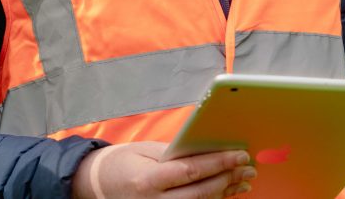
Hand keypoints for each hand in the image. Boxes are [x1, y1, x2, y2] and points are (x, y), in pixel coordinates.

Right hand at [73, 142, 255, 198]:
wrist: (95, 184)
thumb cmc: (122, 162)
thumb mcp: (146, 150)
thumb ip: (175, 153)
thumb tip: (208, 150)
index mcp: (148, 180)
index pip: (191, 171)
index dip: (219, 163)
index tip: (239, 154)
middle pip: (199, 194)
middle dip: (227, 179)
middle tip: (248, 168)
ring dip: (224, 193)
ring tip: (244, 181)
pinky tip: (227, 193)